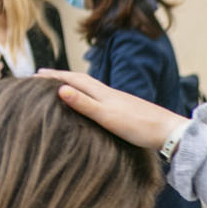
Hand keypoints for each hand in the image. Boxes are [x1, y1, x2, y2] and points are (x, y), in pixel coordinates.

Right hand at [38, 69, 190, 148]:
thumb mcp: (107, 116)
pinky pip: (102, 99)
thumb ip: (84, 103)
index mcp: (103, 93)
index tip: (35, 74)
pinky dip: (90, 97)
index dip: (54, 77)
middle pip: (82, 81)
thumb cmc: (140, 126)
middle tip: (43, 76)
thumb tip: (60, 89)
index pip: (73, 80)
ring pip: (92, 89)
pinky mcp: (128, 111)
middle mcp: (111, 93)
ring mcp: (120, 101)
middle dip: (62, 77)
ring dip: (75, 85)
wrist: (171, 133)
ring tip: (63, 87)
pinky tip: (94, 104)